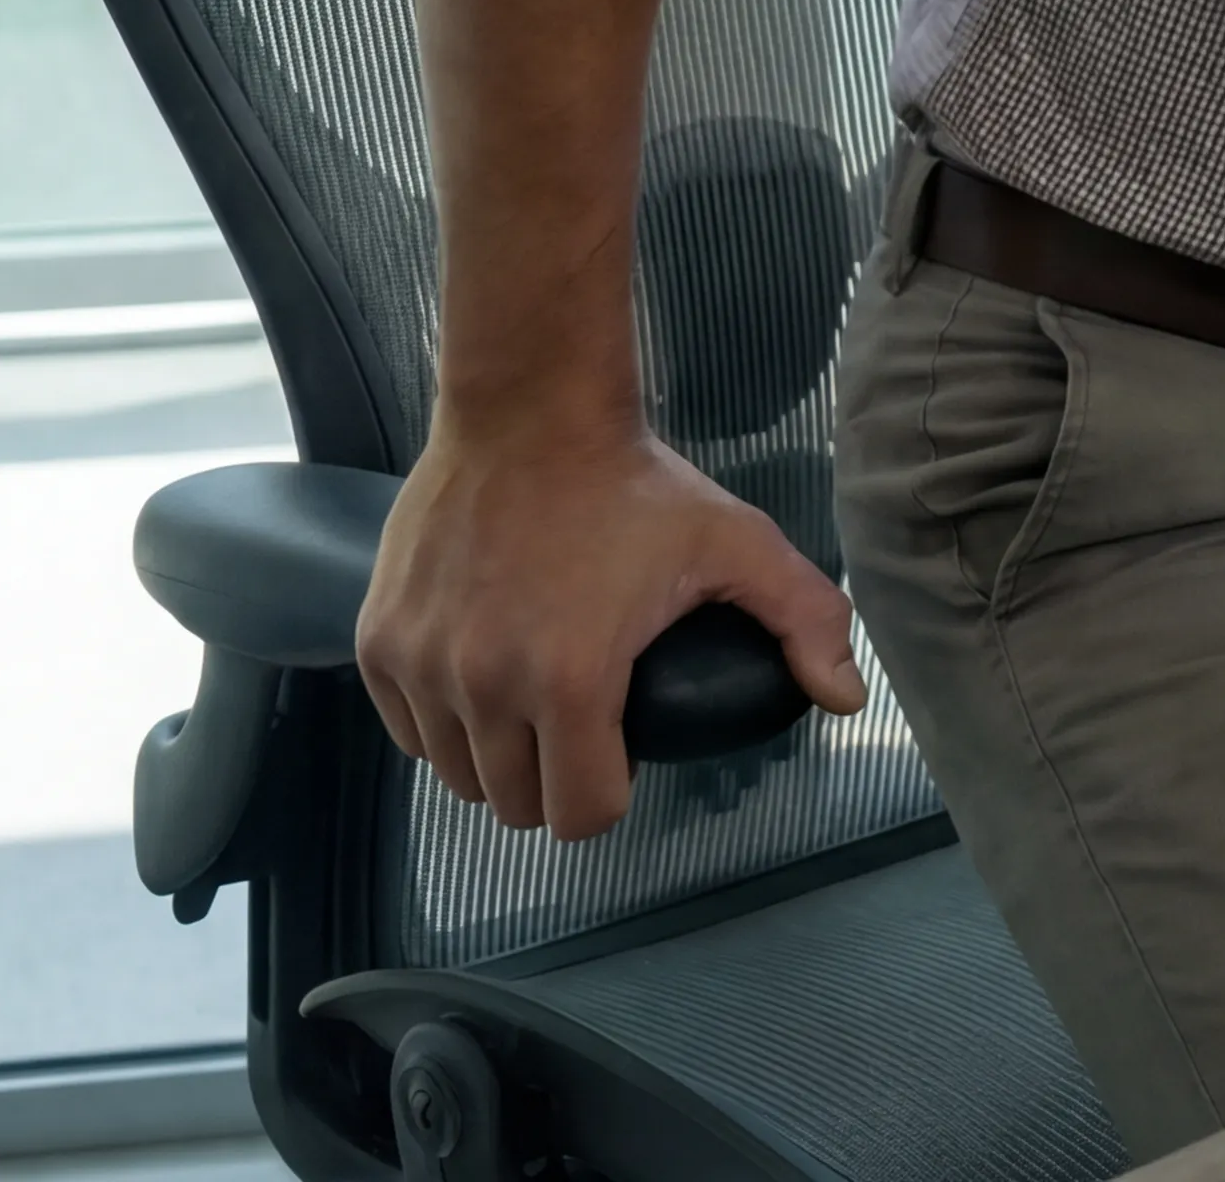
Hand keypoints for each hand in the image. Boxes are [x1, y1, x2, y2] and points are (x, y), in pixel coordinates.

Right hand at [357, 410, 868, 840]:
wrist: (530, 409)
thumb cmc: (635, 483)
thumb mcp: (738, 543)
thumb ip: (805, 620)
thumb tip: (846, 696)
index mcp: (568, 681)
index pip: (581, 815)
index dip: (609, 795)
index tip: (620, 752)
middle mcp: (482, 685)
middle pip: (514, 806)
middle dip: (553, 781)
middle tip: (581, 724)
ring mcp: (421, 665)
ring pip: (457, 775)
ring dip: (494, 756)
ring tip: (530, 700)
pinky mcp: (378, 642)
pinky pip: (407, 731)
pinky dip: (440, 721)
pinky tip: (479, 679)